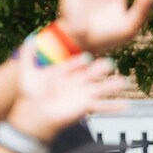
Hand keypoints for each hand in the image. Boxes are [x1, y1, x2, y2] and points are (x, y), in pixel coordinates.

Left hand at [6, 50, 129, 140]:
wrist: (33, 114)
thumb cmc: (29, 94)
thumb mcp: (27, 71)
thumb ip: (28, 54)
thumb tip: (31, 38)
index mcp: (62, 72)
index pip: (74, 64)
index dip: (80, 61)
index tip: (87, 58)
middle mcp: (74, 82)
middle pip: (90, 73)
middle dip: (100, 69)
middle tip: (110, 63)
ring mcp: (81, 95)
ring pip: (100, 88)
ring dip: (112, 86)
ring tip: (124, 82)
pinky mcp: (85, 107)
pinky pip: (102, 106)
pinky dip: (114, 106)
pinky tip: (126, 105)